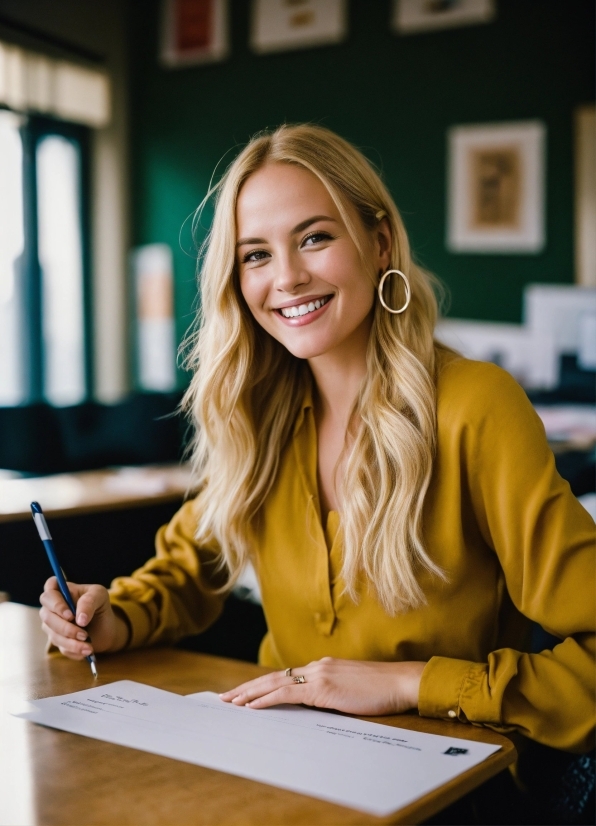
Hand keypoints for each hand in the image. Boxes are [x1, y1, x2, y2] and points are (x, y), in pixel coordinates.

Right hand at [39, 576, 128, 658]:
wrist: (106, 628)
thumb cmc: (100, 605)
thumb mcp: (100, 596)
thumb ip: (89, 602)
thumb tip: (80, 619)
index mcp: (62, 591)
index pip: (49, 587)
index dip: (55, 602)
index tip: (70, 614)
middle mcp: (52, 607)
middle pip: (47, 616)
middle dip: (65, 627)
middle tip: (84, 633)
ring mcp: (52, 625)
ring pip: (53, 635)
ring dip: (72, 642)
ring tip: (89, 645)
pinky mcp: (58, 640)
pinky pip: (61, 647)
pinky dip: (75, 650)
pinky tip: (87, 649)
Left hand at [219, 657, 425, 715]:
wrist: (400, 682)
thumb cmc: (383, 690)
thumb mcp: (352, 691)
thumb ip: (332, 694)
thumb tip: (317, 707)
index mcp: (324, 667)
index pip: (286, 676)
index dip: (263, 684)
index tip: (245, 693)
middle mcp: (317, 666)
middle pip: (274, 677)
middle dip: (248, 688)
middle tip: (226, 697)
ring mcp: (319, 674)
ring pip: (275, 683)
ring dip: (250, 693)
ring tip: (231, 702)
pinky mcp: (323, 687)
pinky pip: (287, 694)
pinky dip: (266, 699)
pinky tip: (252, 706)